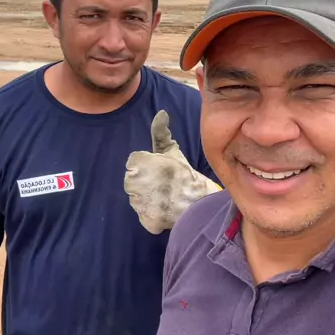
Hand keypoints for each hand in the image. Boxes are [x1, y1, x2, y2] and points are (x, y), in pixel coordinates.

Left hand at [124, 110, 219, 233]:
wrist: (202, 200)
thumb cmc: (185, 173)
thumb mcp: (172, 150)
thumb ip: (160, 132)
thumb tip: (161, 113)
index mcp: (139, 162)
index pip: (132, 164)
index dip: (147, 167)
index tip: (160, 171)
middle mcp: (135, 182)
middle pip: (132, 182)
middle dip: (146, 183)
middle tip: (164, 185)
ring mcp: (140, 204)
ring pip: (136, 200)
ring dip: (148, 199)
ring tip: (166, 196)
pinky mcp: (147, 221)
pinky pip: (144, 217)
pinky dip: (153, 216)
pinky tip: (165, 209)